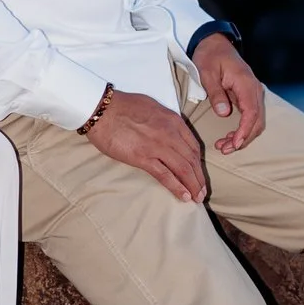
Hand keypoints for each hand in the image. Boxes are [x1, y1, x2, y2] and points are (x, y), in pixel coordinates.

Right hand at [84, 89, 206, 202]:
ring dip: (193, 185)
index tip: (199, 174)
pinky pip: (165, 175)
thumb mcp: (152, 108)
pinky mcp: (143, 157)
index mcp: (173, 121)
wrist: (102, 109)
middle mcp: (170, 133)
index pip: (194, 146)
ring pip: (183, 169)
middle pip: (192, 160)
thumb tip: (167, 132)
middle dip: (199, 178)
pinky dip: (177, 187)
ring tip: (196, 197)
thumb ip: (164, 121)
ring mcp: (157, 146)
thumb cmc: (122, 106)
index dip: (199, 163)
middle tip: (202, 192)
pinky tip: (184, 196)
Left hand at [193, 33, 266, 154]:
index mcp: (246, 84)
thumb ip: (215, 93)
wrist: (213, 43)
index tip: (234, 144)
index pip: (251, 113)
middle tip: (224, 149)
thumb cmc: (209, 56)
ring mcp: (252, 93)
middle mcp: (254, 90)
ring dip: (242, 136)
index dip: (244, 131)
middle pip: (256, 121)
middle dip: (243, 139)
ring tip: (224, 146)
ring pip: (255, 121)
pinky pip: (250, 117)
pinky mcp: (247, 96)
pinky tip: (229, 137)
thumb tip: (223, 113)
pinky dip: (242, 130)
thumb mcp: (207, 72)